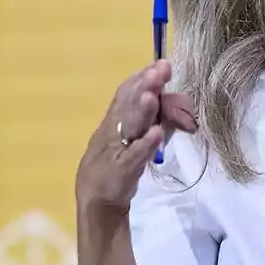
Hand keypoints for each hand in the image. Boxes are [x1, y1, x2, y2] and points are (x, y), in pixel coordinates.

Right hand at [76, 60, 198, 213]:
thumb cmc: (116, 164)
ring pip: (128, 126)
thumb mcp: (130, 137)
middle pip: (127, 104)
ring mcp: (115, 150)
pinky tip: (157, 133)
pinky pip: (133, 156)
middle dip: (144, 86)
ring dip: (142, 110)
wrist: (96, 201)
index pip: (125, 93)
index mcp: (113, 120)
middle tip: (160, 70)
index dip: (141, 77)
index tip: (160, 63)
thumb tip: (168, 96)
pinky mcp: (121, 171)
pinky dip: (145, 144)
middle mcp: (112, 130)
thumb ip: (146, 118)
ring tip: (153, 95)